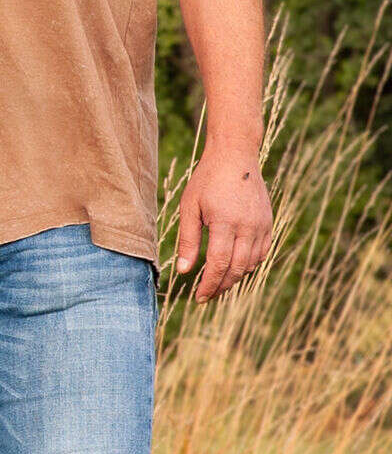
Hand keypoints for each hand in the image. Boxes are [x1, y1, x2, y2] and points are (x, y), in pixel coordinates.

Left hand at [176, 147, 272, 300]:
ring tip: (218, 282)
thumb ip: (188, 240)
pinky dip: (249, 264)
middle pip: (237, 268)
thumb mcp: (189, 207)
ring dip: (235, 276)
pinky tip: (234, 266)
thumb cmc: (207, 180)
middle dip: (221, 285)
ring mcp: (262, 225)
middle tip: (207, 295)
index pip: (219, 264)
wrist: (235, 156)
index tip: (199, 297)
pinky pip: (262, 252)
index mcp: (225, 222)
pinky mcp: (268, 223)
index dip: (209, 284)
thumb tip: (184, 270)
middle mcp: (248, 226)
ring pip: (251, 263)